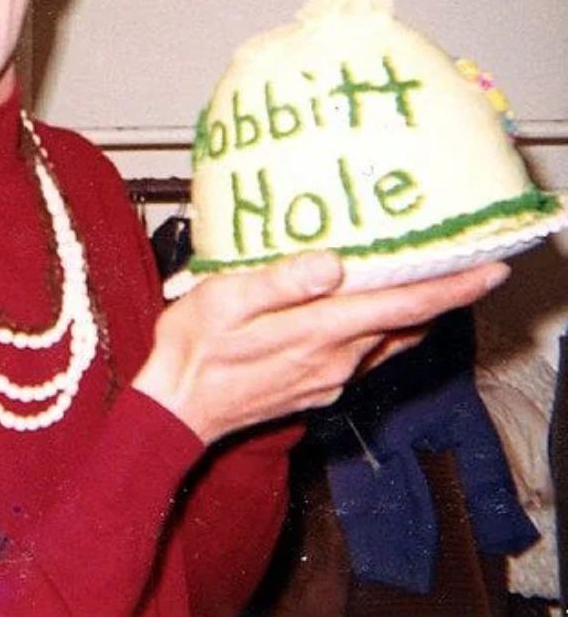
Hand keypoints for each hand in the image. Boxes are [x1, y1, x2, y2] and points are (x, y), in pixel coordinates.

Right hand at [131, 251, 509, 445]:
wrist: (177, 408)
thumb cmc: (193, 347)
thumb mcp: (224, 300)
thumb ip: (280, 282)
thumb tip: (332, 264)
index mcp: (317, 332)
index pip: (401, 306)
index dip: (450, 288)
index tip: (490, 269)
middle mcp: (334, 358)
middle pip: (404, 322)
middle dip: (441, 293)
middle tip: (467, 259)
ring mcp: (328, 378)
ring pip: (388, 339)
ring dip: (414, 311)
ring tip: (430, 279)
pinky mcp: (317, 387)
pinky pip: (366, 354)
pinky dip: (385, 329)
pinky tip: (376, 313)